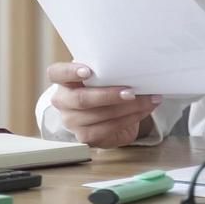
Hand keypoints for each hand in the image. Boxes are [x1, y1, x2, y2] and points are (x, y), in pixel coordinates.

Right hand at [47, 61, 161, 148]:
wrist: (105, 112)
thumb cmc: (102, 86)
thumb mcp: (101, 75)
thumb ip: (106, 70)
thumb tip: (134, 66)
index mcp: (63, 80)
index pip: (56, 73)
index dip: (70, 72)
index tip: (87, 71)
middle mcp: (63, 101)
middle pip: (81, 99)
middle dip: (109, 95)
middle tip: (131, 91)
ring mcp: (72, 121)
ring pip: (99, 115)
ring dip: (128, 108)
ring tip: (148, 100)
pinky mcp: (85, 137)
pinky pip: (108, 128)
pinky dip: (130, 118)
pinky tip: (142, 111)